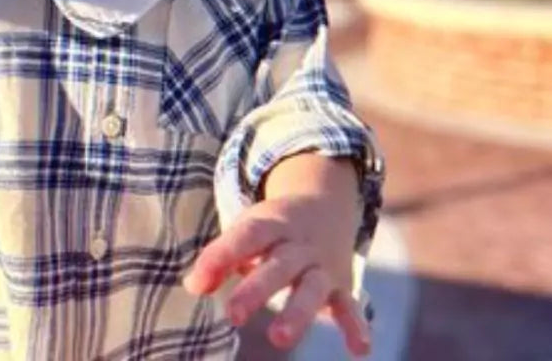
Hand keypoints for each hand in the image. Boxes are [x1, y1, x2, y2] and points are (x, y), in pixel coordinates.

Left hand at [184, 194, 370, 356]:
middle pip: (277, 265)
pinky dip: (355, 326)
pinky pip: (350, 306)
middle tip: (232, 316)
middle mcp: (297, 244)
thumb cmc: (272, 227)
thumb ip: (221, 256)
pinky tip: (359, 350)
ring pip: (311, 288)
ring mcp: (321, 264)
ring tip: (278, 338)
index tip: (197, 283)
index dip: (221, 257)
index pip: (245, 237)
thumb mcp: (248, 230)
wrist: (325, 205)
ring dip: (296, 313)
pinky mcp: (341, 285)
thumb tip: (192, 286)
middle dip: (256, 290)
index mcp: (271, 223)